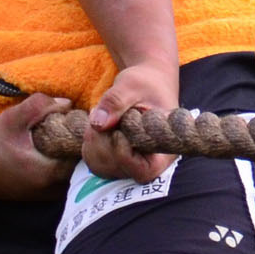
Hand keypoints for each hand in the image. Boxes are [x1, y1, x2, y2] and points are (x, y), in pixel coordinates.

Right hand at [0, 93, 76, 203]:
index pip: (82, 151)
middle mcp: (54, 189)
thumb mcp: (11, 119)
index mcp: (49, 172)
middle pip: (82, 162)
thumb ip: (39, 106)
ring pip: (76, 170)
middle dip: (79, 142)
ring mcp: (51, 195)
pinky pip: (67, 176)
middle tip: (70, 124)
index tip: (74, 118)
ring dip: (73, 152)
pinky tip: (54, 148)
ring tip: (62, 135)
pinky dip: (65, 162)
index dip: (82, 132)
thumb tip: (67, 104)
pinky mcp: (46, 196)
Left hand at [83, 61, 180, 184]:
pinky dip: (89, 144)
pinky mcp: (117, 159)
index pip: (145, 171)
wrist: (146, 82)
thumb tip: (98, 124)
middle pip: (119, 169)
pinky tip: (96, 126)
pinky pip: (95, 162)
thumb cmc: (146, 82)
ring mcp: (132, 163)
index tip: (118, 131)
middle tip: (102, 113)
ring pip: (103, 168)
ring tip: (100, 116)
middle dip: (103, 141)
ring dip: (94, 142)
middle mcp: (151, 161)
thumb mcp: (132, 85)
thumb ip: (116, 102)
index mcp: (165, 148)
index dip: (124, 156)